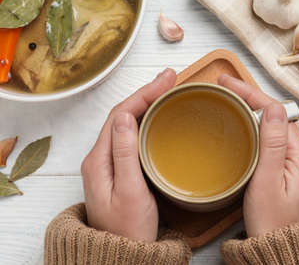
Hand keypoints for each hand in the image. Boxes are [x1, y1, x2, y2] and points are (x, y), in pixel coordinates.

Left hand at [81, 68, 176, 241]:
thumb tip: (127, 116)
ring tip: (166, 91)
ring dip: (146, 104)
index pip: (121, 114)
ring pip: (127, 124)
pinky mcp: (118, 169)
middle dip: (146, 93)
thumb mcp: (130, 192)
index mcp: (99, 160)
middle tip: (170, 79)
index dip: (144, 93)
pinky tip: (157, 117)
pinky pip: (131, 136)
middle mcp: (100, 157)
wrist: (123, 255)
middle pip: (123, 115)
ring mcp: (108, 163)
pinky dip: (145, 121)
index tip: (167, 80)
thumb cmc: (129, 229)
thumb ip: (126, 153)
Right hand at [219, 74, 298, 237]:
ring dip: (257, 110)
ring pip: (278, 126)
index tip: (227, 83)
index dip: (251, 93)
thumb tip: (274, 107)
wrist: (285, 252)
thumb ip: (271, 144)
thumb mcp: (266, 183)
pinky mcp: (295, 170)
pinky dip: (261, 127)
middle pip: (278, 115)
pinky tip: (248, 125)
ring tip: (233, 100)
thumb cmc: (273, 224)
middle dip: (252, 97)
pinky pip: (278, 140)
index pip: (276, 112)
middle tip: (226, 88)